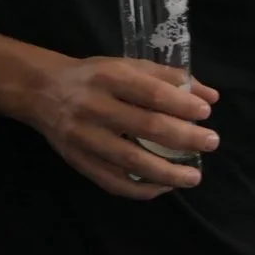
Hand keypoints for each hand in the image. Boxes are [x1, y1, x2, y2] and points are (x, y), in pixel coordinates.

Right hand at [28, 57, 218, 200]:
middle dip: (185, 138)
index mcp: (109, 77)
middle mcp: (94, 106)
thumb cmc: (94, 76)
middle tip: (211, 143)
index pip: (151, 93)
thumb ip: (168, 78)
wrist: (43, 91)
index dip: (181, 105)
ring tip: (193, 177)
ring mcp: (84, 137)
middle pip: (146, 127)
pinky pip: (112, 182)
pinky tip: (163, 188)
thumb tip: (209, 97)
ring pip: (131, 160)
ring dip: (167, 173)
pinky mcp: (77, 161)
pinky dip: (140, 189)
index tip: (206, 114)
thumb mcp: (127, 66)